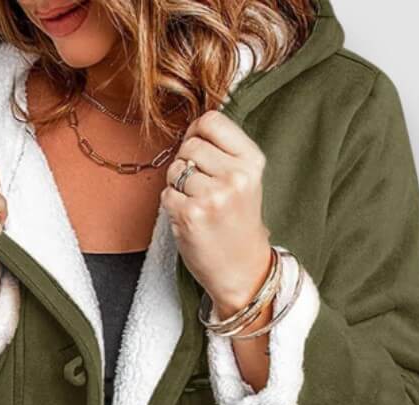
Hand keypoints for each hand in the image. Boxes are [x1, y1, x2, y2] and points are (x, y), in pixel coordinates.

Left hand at [160, 110, 273, 318]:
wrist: (242, 270)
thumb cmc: (238, 223)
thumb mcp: (245, 180)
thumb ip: (223, 151)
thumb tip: (191, 127)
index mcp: (251, 162)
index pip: (211, 121)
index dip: (197, 133)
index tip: (198, 150)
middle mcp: (235, 176)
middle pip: (190, 145)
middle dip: (186, 163)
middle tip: (198, 187)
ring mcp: (213, 196)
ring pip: (175, 170)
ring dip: (177, 186)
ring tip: (196, 204)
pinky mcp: (191, 215)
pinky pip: (166, 194)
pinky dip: (172, 206)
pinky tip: (189, 219)